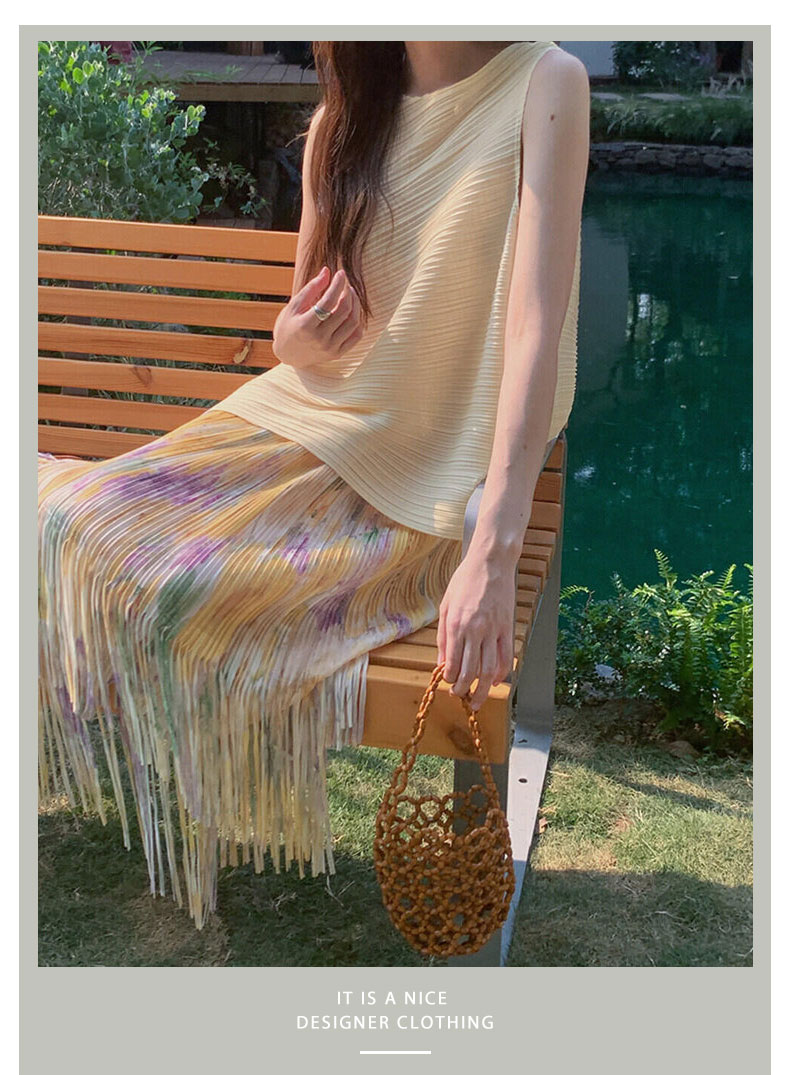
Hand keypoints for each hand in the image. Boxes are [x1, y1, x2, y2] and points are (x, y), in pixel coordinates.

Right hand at [273, 266, 367, 368]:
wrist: (287, 355)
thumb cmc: (288, 326)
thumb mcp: (294, 306)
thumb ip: (311, 289)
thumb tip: (327, 271)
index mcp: (305, 326)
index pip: (328, 301)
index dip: (337, 285)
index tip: (341, 273)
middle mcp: (319, 339)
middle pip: (344, 311)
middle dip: (348, 292)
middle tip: (345, 284)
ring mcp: (330, 348)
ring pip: (353, 322)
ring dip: (355, 304)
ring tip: (350, 294)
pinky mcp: (337, 353)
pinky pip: (356, 336)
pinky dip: (358, 321)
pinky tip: (353, 311)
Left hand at [436, 548, 515, 710]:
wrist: (491, 563)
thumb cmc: (465, 581)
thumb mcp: (446, 606)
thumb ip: (443, 636)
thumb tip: (441, 662)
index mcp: (456, 625)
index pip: (452, 662)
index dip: (449, 678)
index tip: (448, 683)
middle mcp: (475, 630)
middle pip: (470, 671)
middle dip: (463, 689)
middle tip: (459, 697)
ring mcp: (494, 630)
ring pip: (489, 669)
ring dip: (482, 690)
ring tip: (476, 700)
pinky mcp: (508, 628)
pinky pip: (506, 657)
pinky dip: (501, 673)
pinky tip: (495, 682)